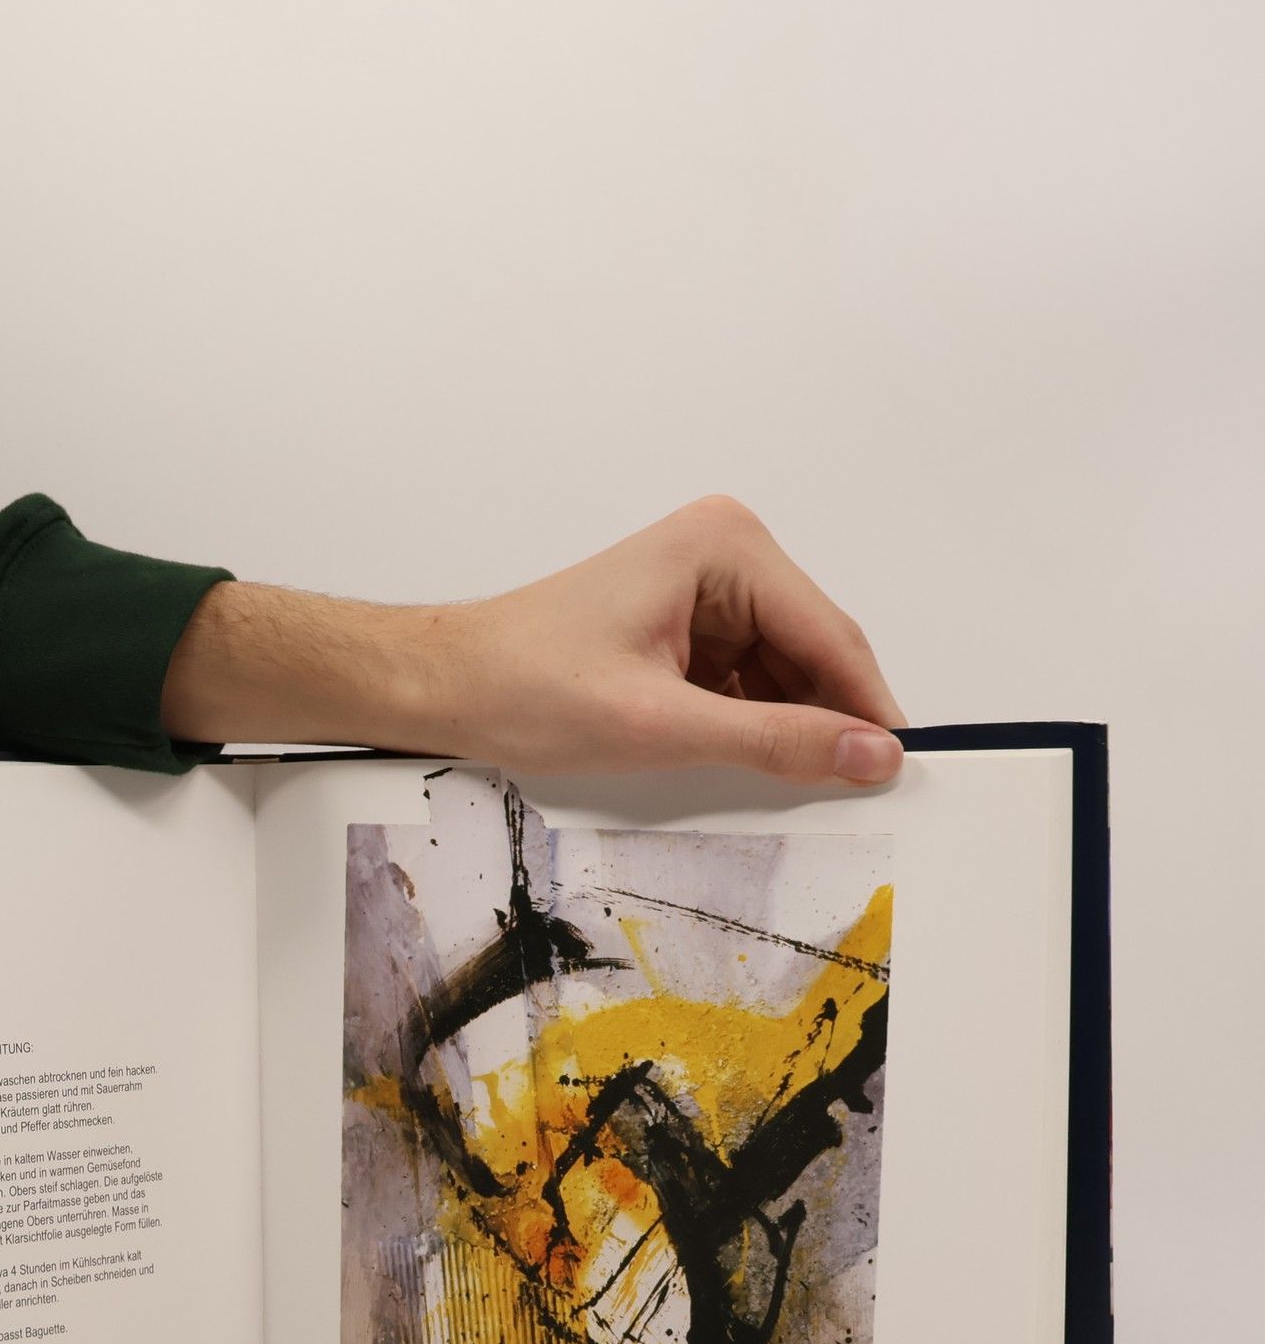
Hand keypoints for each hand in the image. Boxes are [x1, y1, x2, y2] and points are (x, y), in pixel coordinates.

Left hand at [162, 495, 906, 783]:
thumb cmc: (524, 686)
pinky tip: (733, 763)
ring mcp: (704, 587)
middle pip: (812, 653)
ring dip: (783, 728)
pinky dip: (747, 725)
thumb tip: (872, 754)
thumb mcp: (661, 727)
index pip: (831, 637)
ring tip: (773, 785)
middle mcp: (724, 552)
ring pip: (781, 673)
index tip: (899, 773)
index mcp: (726, 547)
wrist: (443, 686)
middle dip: (824, 722)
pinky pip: (744, 681)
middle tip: (848, 796)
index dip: (868, 711)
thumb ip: (774, 740)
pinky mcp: (682, 624)